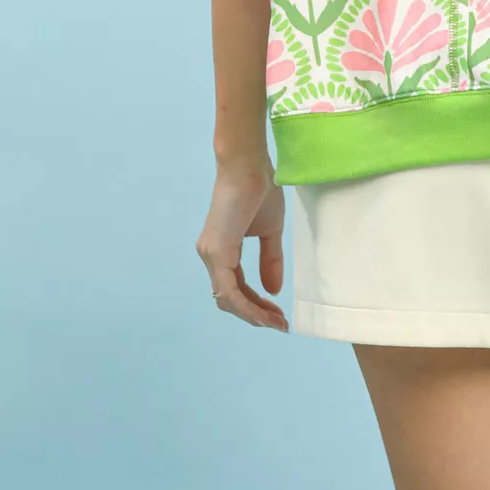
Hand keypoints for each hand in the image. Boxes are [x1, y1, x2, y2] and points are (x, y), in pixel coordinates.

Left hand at [196, 160, 288, 331]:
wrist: (249, 165)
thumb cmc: (260, 189)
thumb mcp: (270, 231)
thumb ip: (270, 259)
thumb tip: (273, 290)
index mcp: (221, 249)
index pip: (235, 288)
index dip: (256, 305)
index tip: (279, 316)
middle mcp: (210, 255)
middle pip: (230, 300)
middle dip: (256, 315)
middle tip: (280, 323)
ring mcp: (210, 255)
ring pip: (228, 300)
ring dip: (254, 315)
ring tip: (277, 321)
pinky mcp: (217, 252)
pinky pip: (230, 291)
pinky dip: (247, 306)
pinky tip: (266, 312)